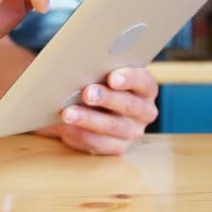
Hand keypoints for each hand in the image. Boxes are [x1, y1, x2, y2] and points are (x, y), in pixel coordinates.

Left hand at [37, 68, 158, 154]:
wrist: (90, 104)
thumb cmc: (98, 80)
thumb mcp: (101, 71)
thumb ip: (98, 67)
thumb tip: (75, 65)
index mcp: (146, 88)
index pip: (144, 82)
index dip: (130, 79)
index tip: (112, 78)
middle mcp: (144, 111)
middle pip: (129, 105)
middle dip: (107, 99)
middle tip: (87, 93)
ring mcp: (132, 132)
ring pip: (113, 127)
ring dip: (89, 119)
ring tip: (68, 113)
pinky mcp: (116, 147)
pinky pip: (99, 143)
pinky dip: (79, 134)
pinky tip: (65, 127)